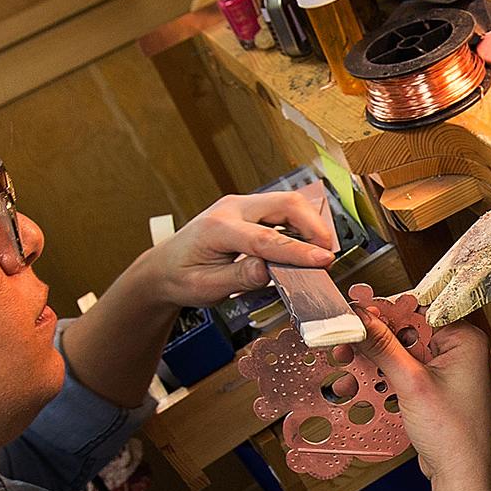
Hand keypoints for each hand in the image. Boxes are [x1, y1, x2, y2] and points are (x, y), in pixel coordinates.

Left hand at [147, 191, 337, 306]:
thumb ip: (239, 278)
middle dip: (313, 226)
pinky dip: (300, 225)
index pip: (266, 238)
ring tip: (319, 251)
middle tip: (326, 254)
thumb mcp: (207, 287)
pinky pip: (282, 209)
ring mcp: (241, 205)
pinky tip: (304, 246)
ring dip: (309, 223)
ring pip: (287, 202)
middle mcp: (231, 208)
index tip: (323, 261)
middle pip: (285, 204)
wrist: (164, 267)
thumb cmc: (182, 277)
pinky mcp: (248, 209)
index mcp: (218, 228)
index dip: (298, 251)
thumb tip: (269, 271)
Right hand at [354, 314, 490, 487]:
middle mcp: (458, 350)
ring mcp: (445, 370)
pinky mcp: (433, 387)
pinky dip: (382, 374)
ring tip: (345, 360)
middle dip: (374, 337)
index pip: (418, 309)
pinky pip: (404, 371)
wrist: (459, 475)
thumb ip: (383, 347)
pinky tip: (359, 379)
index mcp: (464, 339)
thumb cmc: (454, 435)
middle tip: (345, 339)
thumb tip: (361, 319)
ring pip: (402, 351)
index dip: (384, 311)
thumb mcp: (412, 384)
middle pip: (407, 330)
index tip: (355, 313)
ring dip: (374, 358)